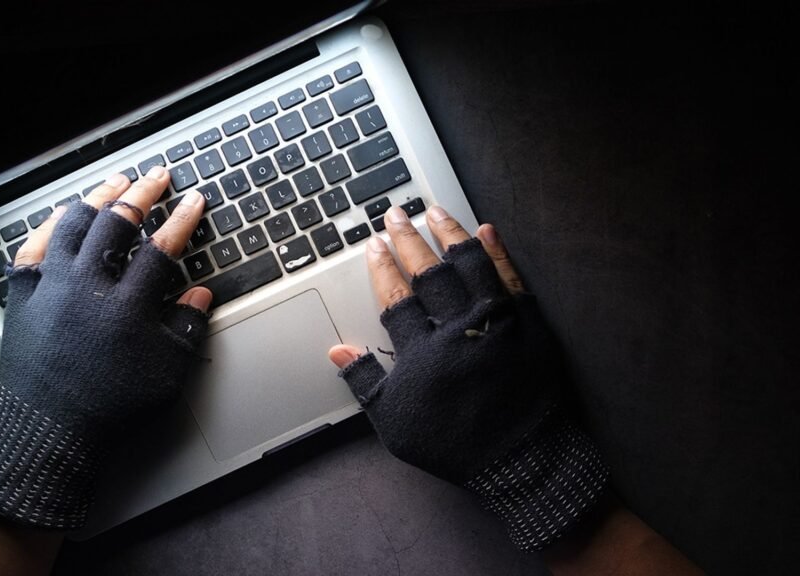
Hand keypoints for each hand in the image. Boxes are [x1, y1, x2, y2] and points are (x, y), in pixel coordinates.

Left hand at [0, 166, 212, 529]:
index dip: (182, 220)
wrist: (48, 433)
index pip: (162, 248)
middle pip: (117, 223)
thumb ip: (187, 328)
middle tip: (157, 176)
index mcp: (127, 305)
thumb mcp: (166, 374)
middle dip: (142, 194)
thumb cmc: (110, 409)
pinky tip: (63, 214)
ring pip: (74, 224)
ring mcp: (51, 287)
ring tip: (115, 183)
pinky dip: (51, 225)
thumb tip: (200, 294)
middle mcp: (87, 287)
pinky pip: (34, 247)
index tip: (194, 201)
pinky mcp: (23, 296)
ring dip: (98, 199)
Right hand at [328, 205, 607, 551]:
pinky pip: (512, 277)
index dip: (382, 267)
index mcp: (423, 351)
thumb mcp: (395, 421)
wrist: (521, 460)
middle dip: (408, 240)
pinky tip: (486, 230)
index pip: (396, 297)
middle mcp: (459, 328)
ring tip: (435, 211)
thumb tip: (336, 350)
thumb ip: (366, 381)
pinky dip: (498, 251)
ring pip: (470, 265)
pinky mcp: (530, 323)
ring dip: (450, 234)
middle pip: (429, 272)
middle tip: (396, 215)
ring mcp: (497, 322)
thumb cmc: (454, 443)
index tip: (373, 244)